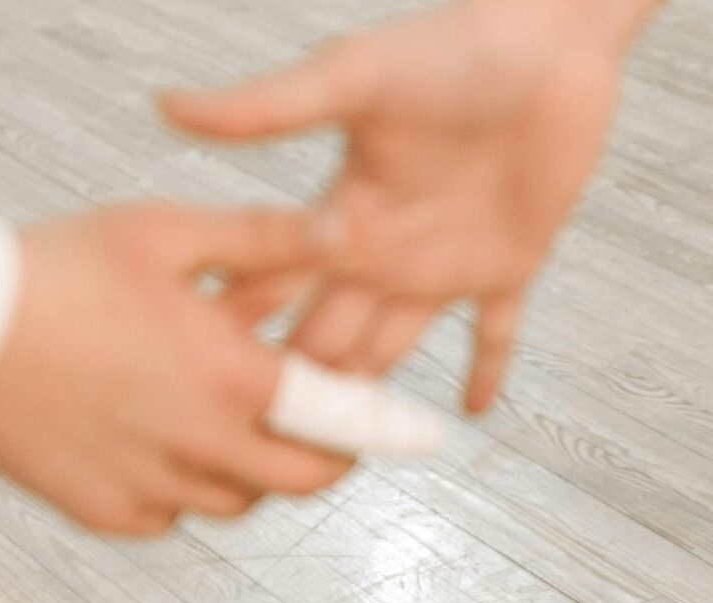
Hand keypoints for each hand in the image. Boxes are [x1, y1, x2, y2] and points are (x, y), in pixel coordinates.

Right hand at [0, 203, 358, 536]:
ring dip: (250, 470)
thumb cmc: (59, 264)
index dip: (379, 428)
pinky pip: (171, 516)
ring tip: (231, 424)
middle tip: (323, 432)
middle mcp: (202, 446)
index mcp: (233, 379)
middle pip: (300, 481)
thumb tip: (350, 230)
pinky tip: (162, 443)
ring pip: (236, 501)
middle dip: (324, 458)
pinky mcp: (106, 513)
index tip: (405, 429)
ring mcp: (152, 487)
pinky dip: (182, 489)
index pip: (341, 425)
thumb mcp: (168, 232)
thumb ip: (268, 237)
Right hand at [162, 0, 644, 410]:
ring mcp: (444, 261)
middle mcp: (384, 246)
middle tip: (256, 442)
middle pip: (328, 334)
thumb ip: (265, 107)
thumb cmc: (448, 47)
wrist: (544, 44)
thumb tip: (167, 107)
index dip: (242, 329)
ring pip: (396, 347)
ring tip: (339, 449)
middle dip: (296, 385)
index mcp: (341, 211)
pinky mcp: (509, 263)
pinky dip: (487, 369)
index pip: (276, 283)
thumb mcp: (349, 79)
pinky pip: (496, 331)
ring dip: (373, 395)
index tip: (194, 380)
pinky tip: (471, 414)